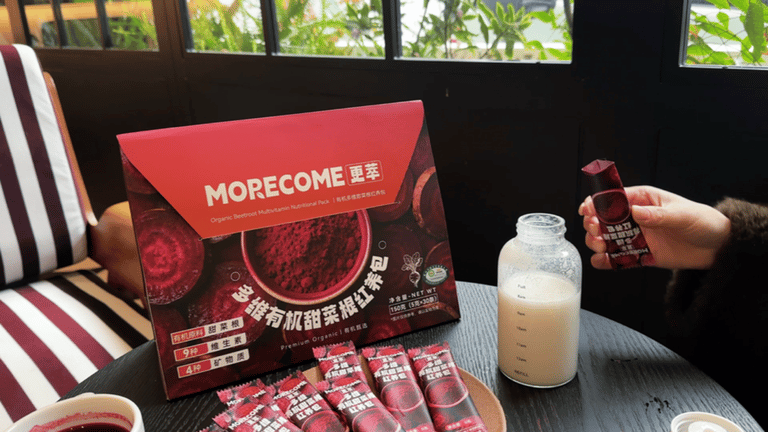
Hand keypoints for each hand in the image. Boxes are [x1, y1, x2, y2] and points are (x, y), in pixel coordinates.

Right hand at [578, 185, 730, 269]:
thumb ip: (658, 215)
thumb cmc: (704, 222)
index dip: (596, 203)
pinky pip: (617, 258)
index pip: (613, 198)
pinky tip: (602, 261)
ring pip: (606, 238)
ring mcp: (636, 236)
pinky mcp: (639, 254)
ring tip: (600, 247)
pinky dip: (606, 261)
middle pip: (603, 219)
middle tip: (596, 232)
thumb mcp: (683, 216)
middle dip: (594, 224)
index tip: (587, 211)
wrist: (718, 248)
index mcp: (643, 200)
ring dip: (596, 242)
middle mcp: (635, 217)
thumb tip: (635, 213)